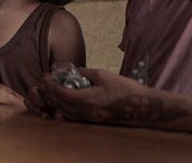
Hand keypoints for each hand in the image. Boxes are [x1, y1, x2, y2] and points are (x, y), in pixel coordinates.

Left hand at [26, 68, 181, 125]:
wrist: (144, 108)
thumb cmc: (126, 90)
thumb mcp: (103, 75)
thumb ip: (84, 72)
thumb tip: (71, 70)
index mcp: (88, 100)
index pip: (61, 95)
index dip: (51, 86)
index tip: (46, 77)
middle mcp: (87, 113)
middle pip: (60, 105)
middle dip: (51, 93)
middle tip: (47, 82)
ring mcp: (90, 119)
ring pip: (65, 113)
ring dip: (57, 101)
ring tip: (54, 89)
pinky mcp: (94, 120)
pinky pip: (74, 117)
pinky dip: (65, 108)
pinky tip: (66, 99)